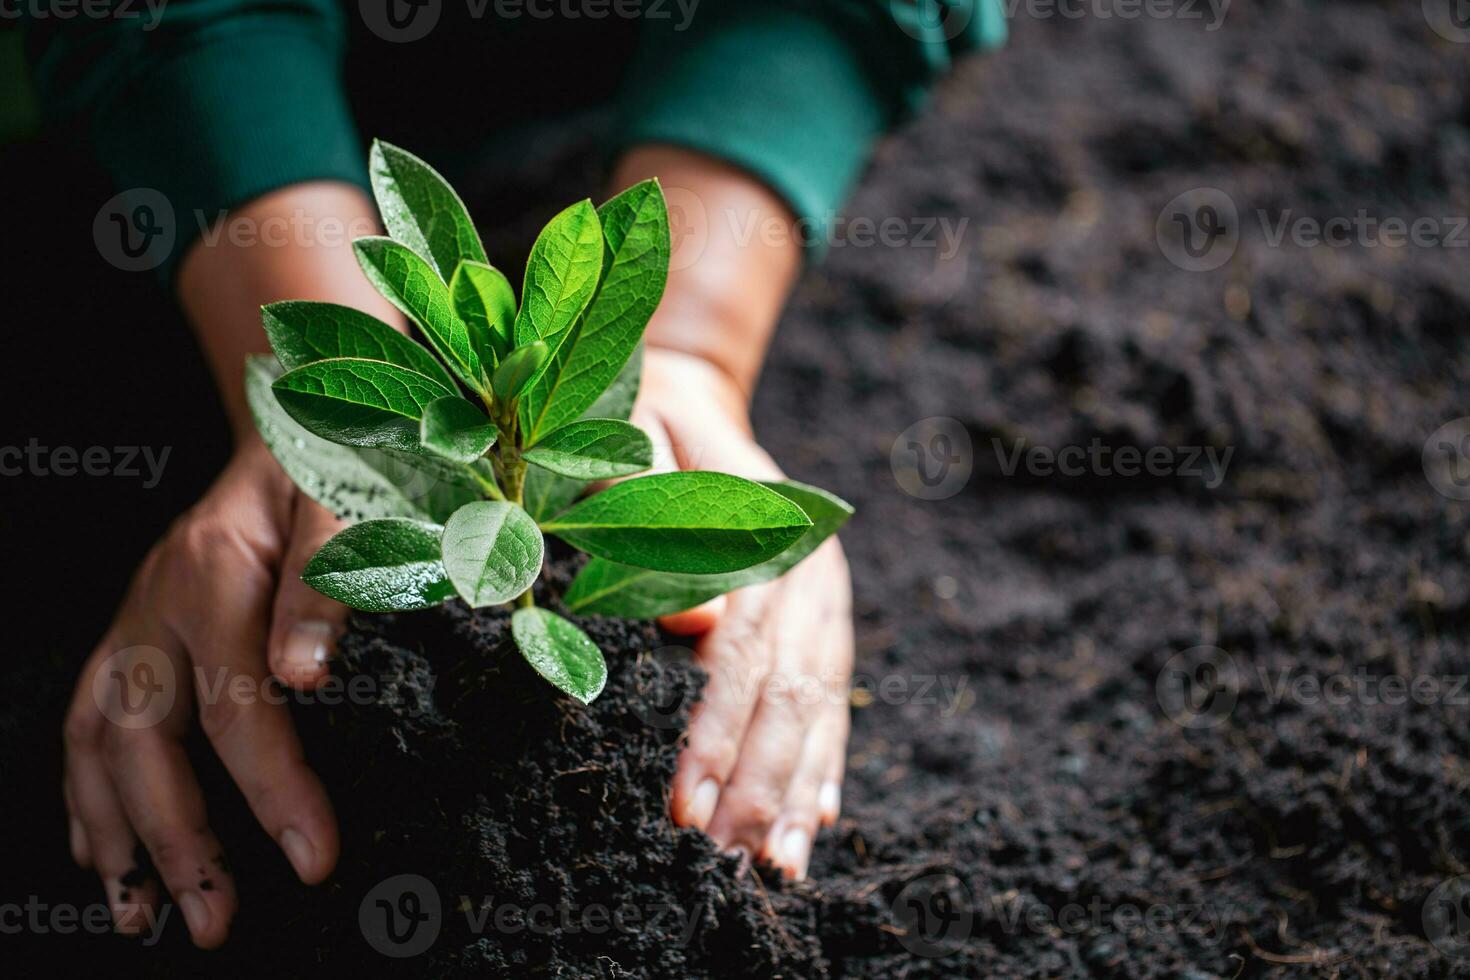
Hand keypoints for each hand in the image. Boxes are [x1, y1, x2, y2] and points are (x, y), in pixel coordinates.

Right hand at [63, 440, 346, 946]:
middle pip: (144, 741)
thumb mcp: (343, 506)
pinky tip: (101, 852)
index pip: (238, 709)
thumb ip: (325, 585)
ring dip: (112, 833)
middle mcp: (155, 609)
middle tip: (214, 923)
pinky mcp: (132, 634)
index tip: (314, 859)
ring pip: (96, 740)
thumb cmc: (324, 466)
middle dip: (177, 841)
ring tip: (135, 917)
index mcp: (211, 580)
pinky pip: (88, 721)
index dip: (274, 791)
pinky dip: (87, 793)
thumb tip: (306, 678)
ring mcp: (133, 623)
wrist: (284, 423)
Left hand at [633, 347, 852, 879]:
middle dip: (759, 782)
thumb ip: (653, 522)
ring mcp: (824, 599)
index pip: (743, 652)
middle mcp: (811, 574)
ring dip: (799, 789)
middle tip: (732, 863)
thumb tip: (695, 627)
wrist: (688, 397)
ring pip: (820, 706)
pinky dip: (825, 761)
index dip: (716, 733)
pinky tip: (819, 819)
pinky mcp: (822, 619)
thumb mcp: (634, 449)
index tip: (688, 806)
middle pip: (790, 693)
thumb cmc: (642, 427)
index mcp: (769, 533)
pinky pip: (832, 699)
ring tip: (781, 867)